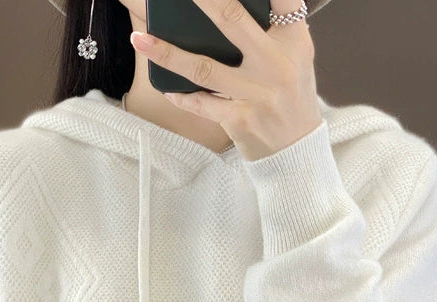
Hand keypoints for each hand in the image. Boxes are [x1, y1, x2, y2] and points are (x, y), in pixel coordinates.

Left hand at [130, 0, 323, 161]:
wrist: (296, 150)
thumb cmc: (290, 96)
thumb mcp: (295, 56)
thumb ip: (274, 26)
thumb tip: (226, 7)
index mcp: (293, 41)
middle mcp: (276, 64)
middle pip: (232, 20)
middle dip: (203, 0)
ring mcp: (257, 94)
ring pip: (203, 68)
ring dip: (167, 54)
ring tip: (139, 38)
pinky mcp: (240, 120)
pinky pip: (202, 105)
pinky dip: (182, 96)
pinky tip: (166, 87)